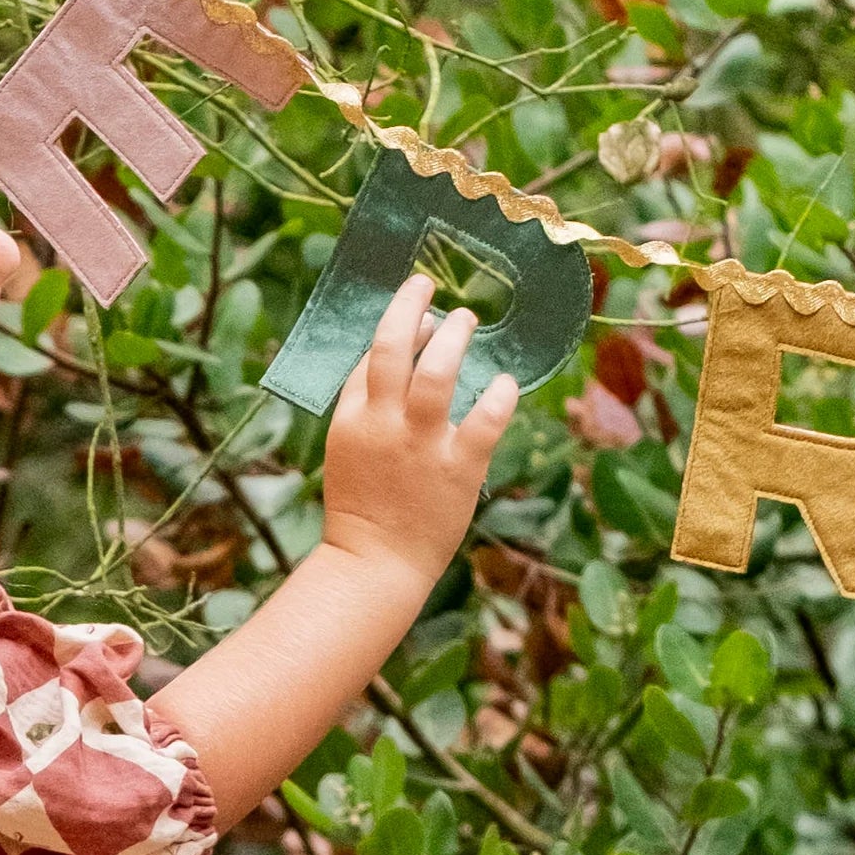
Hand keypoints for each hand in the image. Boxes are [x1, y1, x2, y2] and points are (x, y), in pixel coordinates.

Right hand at [322, 270, 515, 580]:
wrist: (375, 565)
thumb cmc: (364, 507)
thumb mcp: (349, 449)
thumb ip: (366, 404)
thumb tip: (398, 354)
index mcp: (353, 420)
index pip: (371, 356)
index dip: (397, 323)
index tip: (417, 308)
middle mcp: (385, 425)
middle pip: (395, 349)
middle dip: (414, 308)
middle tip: (434, 289)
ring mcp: (422, 446)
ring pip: (439, 374)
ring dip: (456, 338)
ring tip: (467, 320)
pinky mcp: (458, 469)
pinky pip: (486, 420)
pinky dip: (499, 395)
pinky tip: (505, 382)